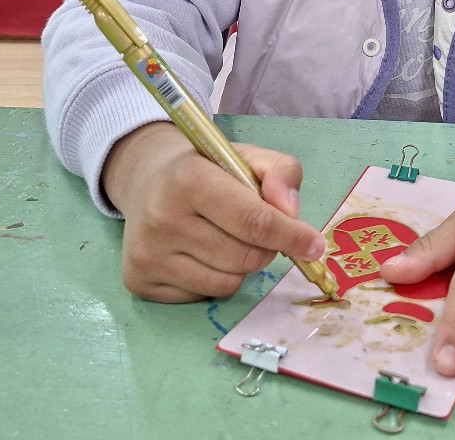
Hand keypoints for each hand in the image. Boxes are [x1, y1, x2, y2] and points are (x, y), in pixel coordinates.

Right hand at [102, 122, 326, 301]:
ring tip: (227, 238)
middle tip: (261, 233)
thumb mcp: (246, 157)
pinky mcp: (140, 281)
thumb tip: (292, 214)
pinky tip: (201, 254)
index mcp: (189, 179)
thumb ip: (281, 173)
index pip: (252, 220)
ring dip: (242, 266)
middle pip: (244, 257)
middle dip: (266, 249)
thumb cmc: (207, 169)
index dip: (290, 236)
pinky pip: (203, 297)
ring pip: (226, 283)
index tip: (314, 246)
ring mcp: (148, 254)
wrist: (146, 179)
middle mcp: (162, 218)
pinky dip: (215, 280)